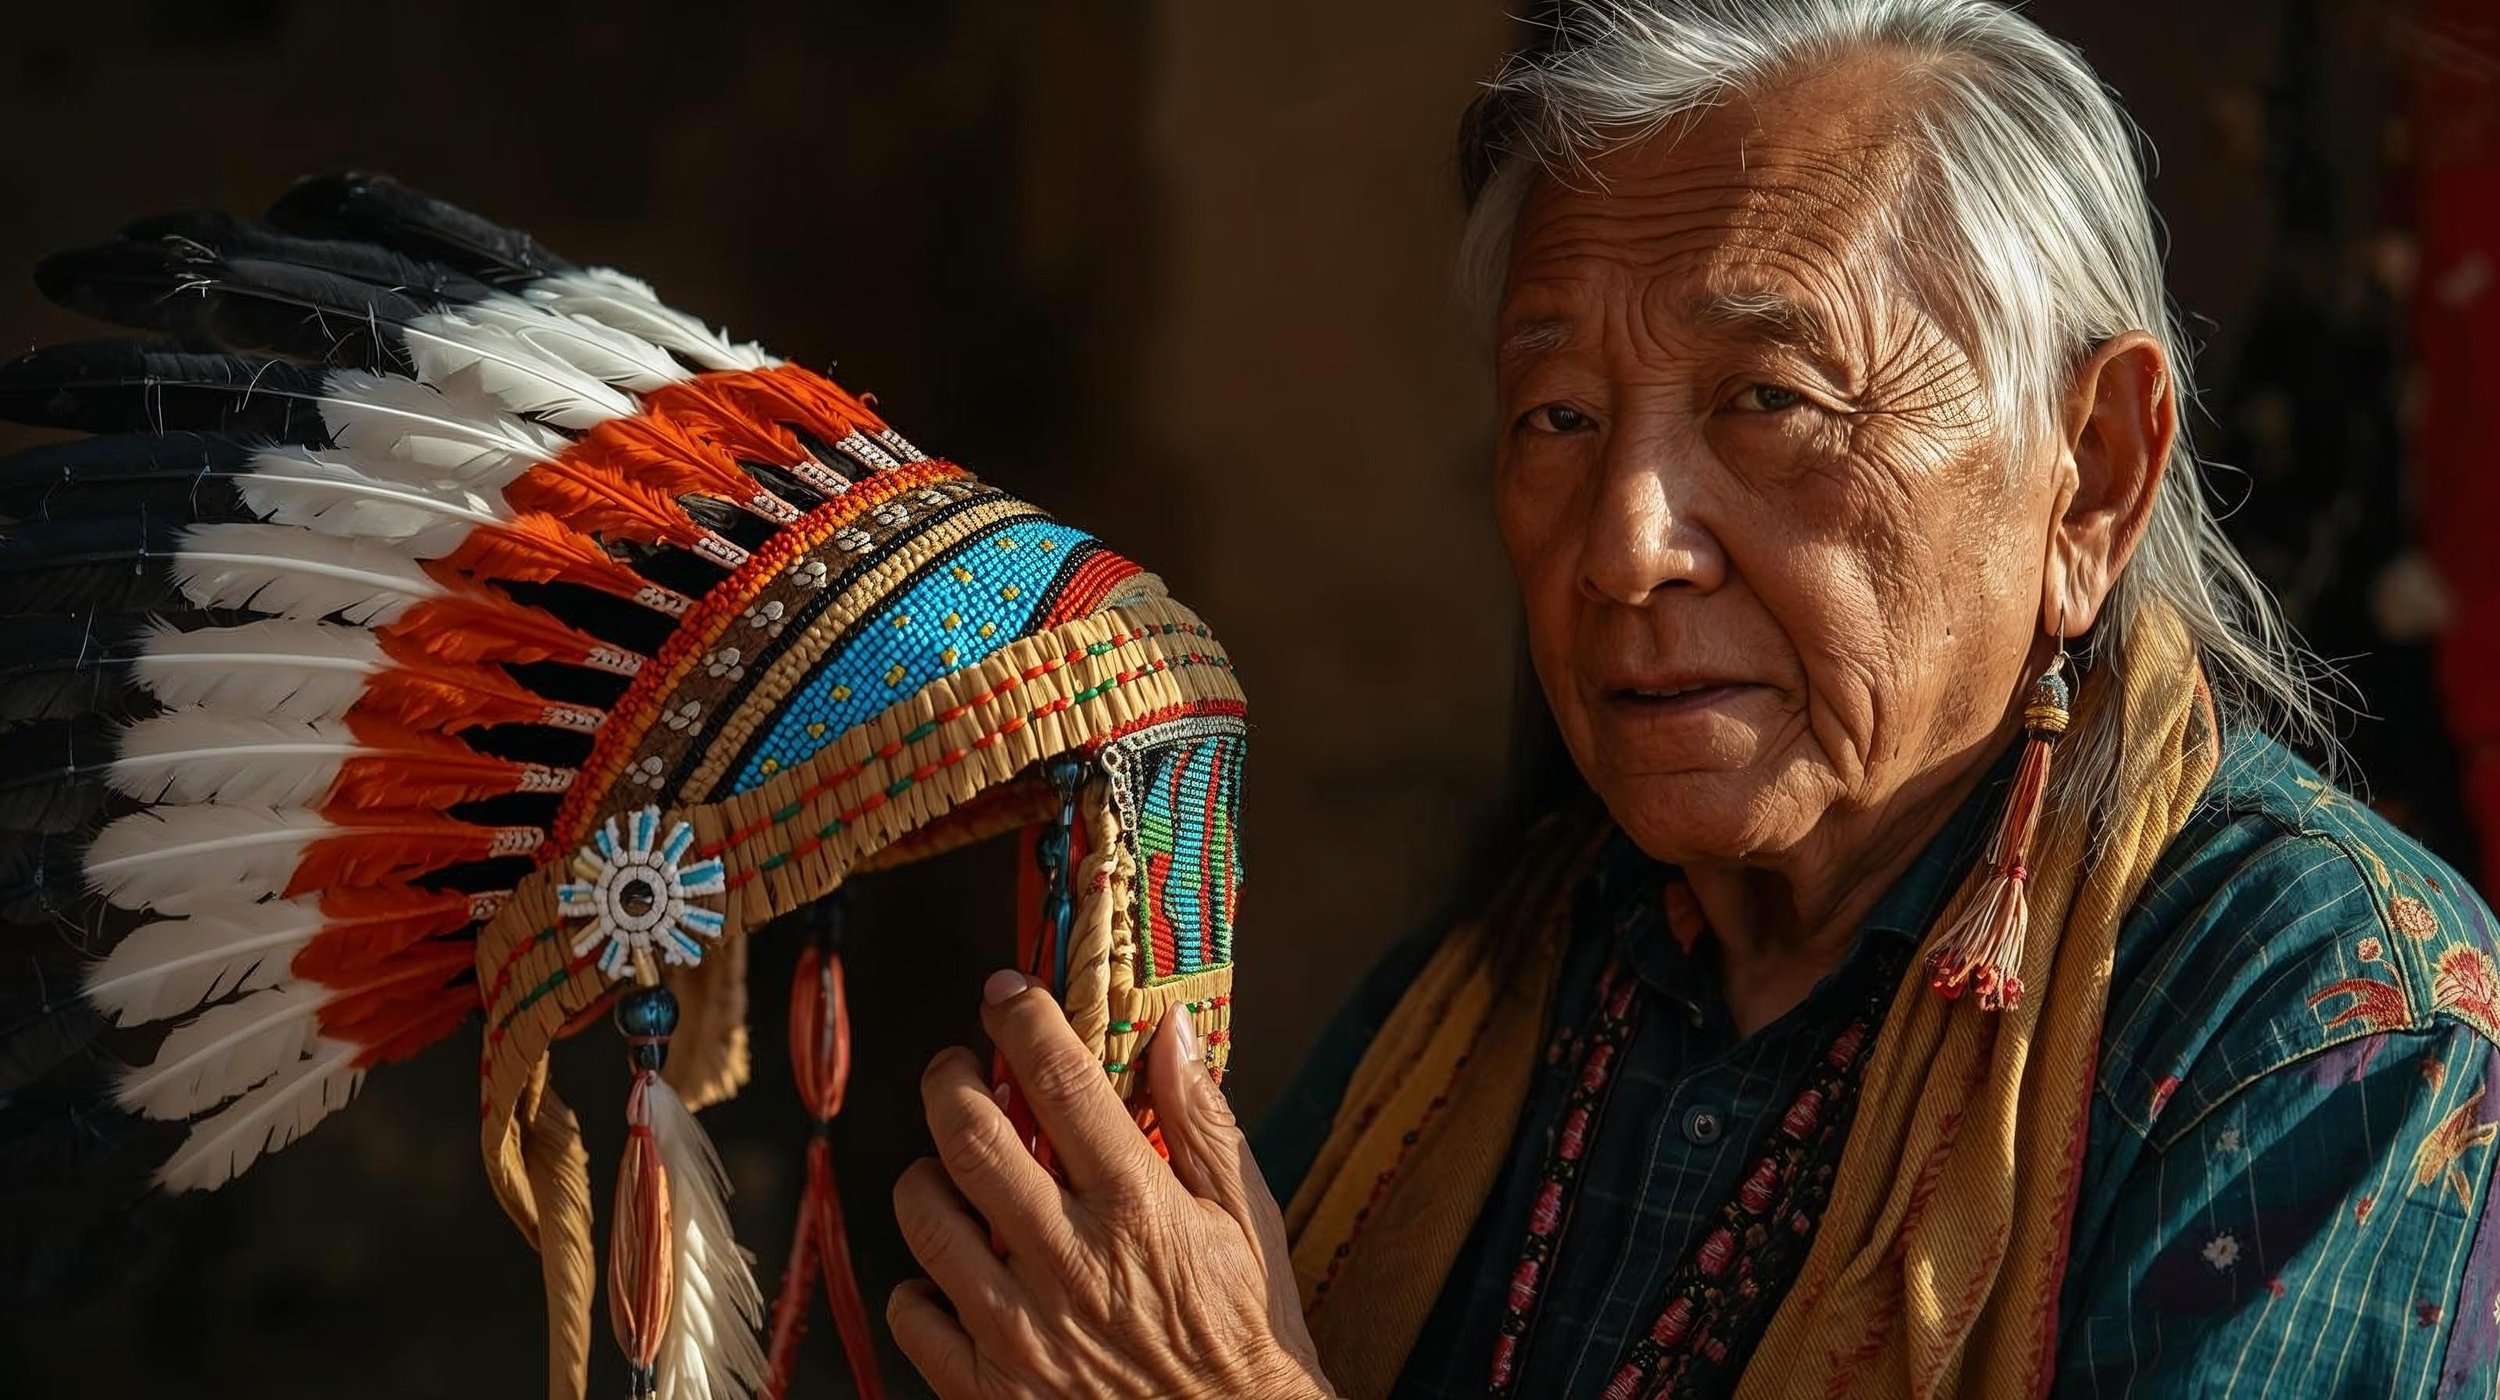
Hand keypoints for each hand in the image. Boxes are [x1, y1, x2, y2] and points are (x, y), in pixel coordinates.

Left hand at [890, 970, 1333, 1399]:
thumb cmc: (1245, 1331)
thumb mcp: (1248, 1217)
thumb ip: (1201, 1121)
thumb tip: (1171, 1029)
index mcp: (1139, 1207)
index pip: (1063, 1081)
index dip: (1023, 1018)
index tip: (1006, 993)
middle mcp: (1073, 1262)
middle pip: (970, 1137)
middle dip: (948, 1081)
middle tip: (955, 1070)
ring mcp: (1023, 1330)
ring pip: (925, 1217)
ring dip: (925, 1175)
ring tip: (947, 1169)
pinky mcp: (991, 1388)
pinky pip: (912, 1313)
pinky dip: (918, 1283)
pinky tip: (953, 1272)